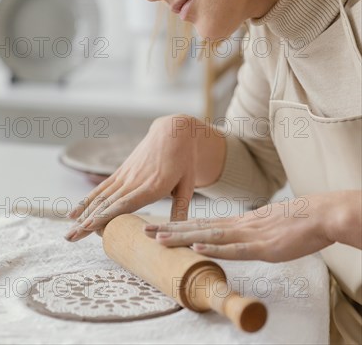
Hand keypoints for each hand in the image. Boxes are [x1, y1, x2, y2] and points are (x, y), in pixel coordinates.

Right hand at [64, 115, 197, 241]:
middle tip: (71, 238)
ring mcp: (125, 176)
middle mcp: (135, 181)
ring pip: (100, 198)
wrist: (172, 132)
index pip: (125, 203)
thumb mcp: (188, 184)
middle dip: (88, 222)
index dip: (106, 216)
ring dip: (83, 216)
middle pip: (107, 204)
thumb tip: (181, 236)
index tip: (89, 227)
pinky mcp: (121, 172)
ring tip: (69, 233)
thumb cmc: (185, 160)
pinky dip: (86, 201)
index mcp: (153, 185)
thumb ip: (181, 208)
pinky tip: (74, 214)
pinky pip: (101, 188)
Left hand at [143, 191, 360, 261]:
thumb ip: (246, 232)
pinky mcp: (262, 246)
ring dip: (184, 237)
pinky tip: (199, 247)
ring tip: (160, 239)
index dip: (177, 225)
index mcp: (237, 222)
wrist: (318, 215)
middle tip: (144, 232)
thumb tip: (231, 236)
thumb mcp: (264, 226)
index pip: (202, 223)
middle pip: (198, 227)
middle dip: (170, 230)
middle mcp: (237, 225)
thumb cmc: (294, 222)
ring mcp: (248, 234)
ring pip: (210, 236)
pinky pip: (236, 248)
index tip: (157, 227)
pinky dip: (216, 248)